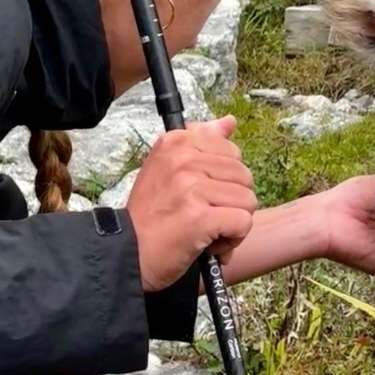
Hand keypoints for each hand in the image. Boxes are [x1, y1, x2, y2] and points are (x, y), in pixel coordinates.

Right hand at [126, 116, 255, 291]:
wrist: (127, 253)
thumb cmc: (150, 214)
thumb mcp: (168, 167)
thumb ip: (202, 141)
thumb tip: (230, 121)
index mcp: (176, 142)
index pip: (230, 150)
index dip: (223, 178)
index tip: (201, 192)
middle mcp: (183, 160)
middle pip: (243, 176)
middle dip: (231, 202)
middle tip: (204, 215)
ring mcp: (192, 187)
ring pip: (247, 200)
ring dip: (233, 222)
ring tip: (206, 230)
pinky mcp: (200, 217)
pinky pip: (243, 222)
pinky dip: (233, 239)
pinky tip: (211, 244)